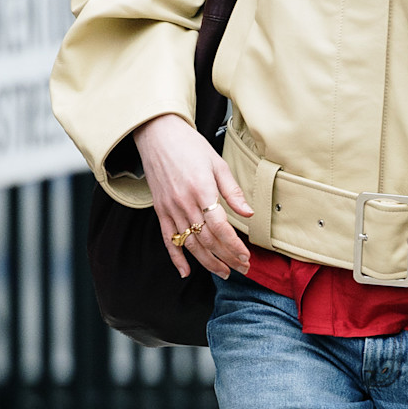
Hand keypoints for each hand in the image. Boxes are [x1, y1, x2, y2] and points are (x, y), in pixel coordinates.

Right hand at [133, 113, 253, 279]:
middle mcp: (184, 203)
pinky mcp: (160, 211)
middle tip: (242, 268)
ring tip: (223, 272)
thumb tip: (249, 213)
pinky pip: (168, 240)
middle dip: (227, 257)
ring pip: (190, 244)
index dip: (234, 245)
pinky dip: (176, 258)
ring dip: (208, 262)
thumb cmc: (190, 146)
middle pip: (208, 239)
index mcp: (202, 190)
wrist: (158, 135)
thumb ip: (232, 191)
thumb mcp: (217, 164)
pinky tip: (186, 272)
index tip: (246, 256)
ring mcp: (170, 209)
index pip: (220, 227)